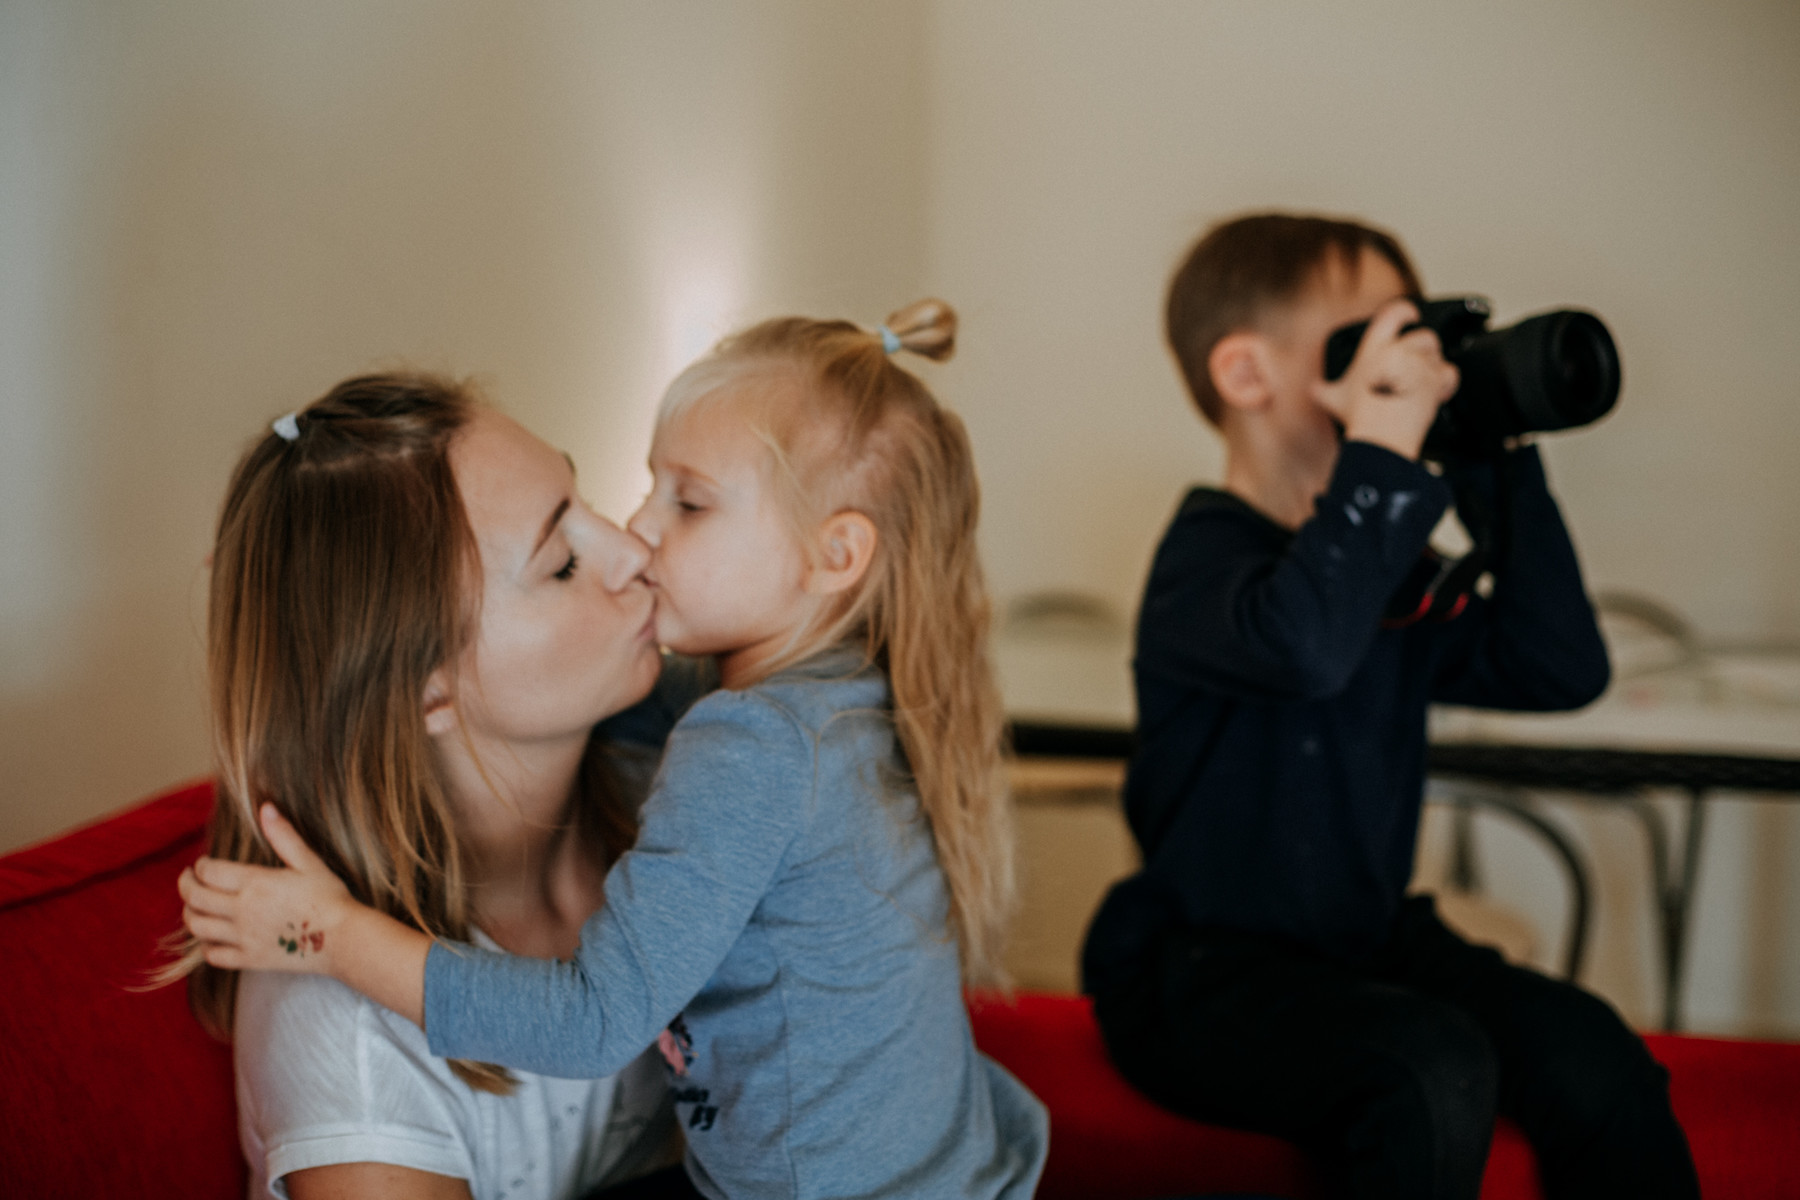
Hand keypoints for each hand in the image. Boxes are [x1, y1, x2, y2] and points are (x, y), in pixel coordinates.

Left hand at [179, 804, 356, 974]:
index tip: (201, 863)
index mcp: (256, 883)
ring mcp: (243, 937)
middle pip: (196, 898)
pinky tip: (210, 937)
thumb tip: (266, 808)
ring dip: (189, 914)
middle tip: (187, 879)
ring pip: (198, 926)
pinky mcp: (249, 959)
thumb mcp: (309, 862)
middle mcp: (243, 910)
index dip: (199, 866)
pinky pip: (213, 954)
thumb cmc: (329, 897)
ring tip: (194, 906)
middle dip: (185, 886)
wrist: (343, 939)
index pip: (209, 872)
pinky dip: (204, 945)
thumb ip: (283, 836)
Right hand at [1312, 299, 1458, 460]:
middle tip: (1415, 361)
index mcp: (1375, 348)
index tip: (1411, 315)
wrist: (1381, 435)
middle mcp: (1400, 351)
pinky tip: (1435, 390)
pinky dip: (1446, 381)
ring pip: (1438, 353)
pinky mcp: (1436, 381)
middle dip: (1424, 347)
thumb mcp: (1335, 399)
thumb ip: (1323, 389)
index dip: (1406, 311)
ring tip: (1420, 380)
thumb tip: (1313, 390)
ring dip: (1432, 364)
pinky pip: (1450, 373)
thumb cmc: (1360, 415)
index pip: (1395, 312)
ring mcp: (1420, 365)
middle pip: (1425, 335)